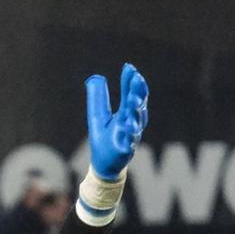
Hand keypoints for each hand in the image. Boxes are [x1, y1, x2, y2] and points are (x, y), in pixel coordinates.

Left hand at [85, 63, 148, 177]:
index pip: (130, 93)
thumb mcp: (98, 115)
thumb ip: (99, 98)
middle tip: (136, 78)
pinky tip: (128, 123)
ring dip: (135, 109)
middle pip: (138, 104)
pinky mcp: (125, 150)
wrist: (105, 166)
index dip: (131, 81)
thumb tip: (96, 78)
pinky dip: (130, 132)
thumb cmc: (104, 139)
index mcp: (126, 113)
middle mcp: (132, 123)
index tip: (129, 67)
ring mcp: (130, 136)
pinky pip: (130, 140)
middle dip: (138, 91)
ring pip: (137, 121)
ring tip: (132, 98)